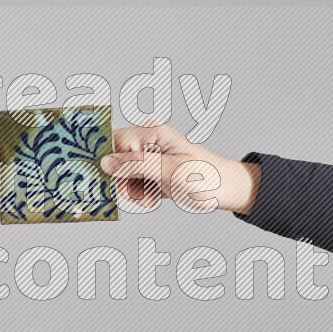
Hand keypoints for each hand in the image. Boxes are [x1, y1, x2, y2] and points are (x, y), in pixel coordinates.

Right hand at [100, 123, 260, 214]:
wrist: (226, 192)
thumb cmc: (205, 178)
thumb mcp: (169, 171)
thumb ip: (136, 165)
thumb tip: (107, 162)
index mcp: (153, 133)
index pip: (117, 141)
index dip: (111, 162)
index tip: (111, 181)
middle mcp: (149, 142)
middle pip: (117, 159)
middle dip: (123, 180)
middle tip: (135, 194)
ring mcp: (151, 157)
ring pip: (123, 174)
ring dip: (133, 190)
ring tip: (150, 197)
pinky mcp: (153, 171)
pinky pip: (134, 182)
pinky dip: (141, 193)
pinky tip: (154, 198)